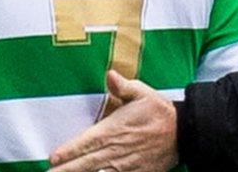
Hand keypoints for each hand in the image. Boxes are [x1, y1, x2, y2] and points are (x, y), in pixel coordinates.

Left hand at [49, 71, 177, 171]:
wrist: (184, 133)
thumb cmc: (159, 111)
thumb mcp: (143, 93)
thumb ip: (123, 86)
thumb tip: (110, 75)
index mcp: (115, 129)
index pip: (87, 141)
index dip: (69, 150)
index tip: (53, 157)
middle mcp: (117, 150)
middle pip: (86, 163)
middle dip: (66, 170)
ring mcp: (125, 165)